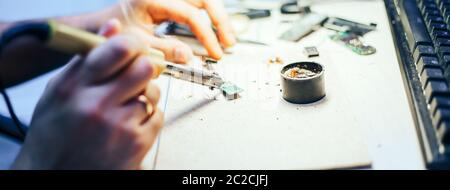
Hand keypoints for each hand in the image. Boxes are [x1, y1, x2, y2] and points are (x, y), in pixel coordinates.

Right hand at [12, 20, 162, 169]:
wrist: (53, 177)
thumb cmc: (54, 136)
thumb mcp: (59, 92)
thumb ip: (86, 59)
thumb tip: (113, 29)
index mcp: (74, 88)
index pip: (117, 50)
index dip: (134, 44)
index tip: (136, 47)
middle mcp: (96, 105)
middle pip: (144, 68)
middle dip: (144, 68)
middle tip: (137, 75)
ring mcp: (118, 126)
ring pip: (153, 93)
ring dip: (145, 96)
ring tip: (126, 107)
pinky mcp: (136, 144)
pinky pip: (158, 116)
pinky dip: (148, 117)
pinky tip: (130, 125)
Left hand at [119, 0, 235, 59]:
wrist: (101, 27)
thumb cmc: (114, 33)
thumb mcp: (138, 45)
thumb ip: (164, 51)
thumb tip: (188, 56)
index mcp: (154, 0)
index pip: (191, 15)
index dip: (207, 35)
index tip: (214, 52)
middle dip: (220, 20)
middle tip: (229, 42)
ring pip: (202, 0)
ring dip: (217, 18)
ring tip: (227, 38)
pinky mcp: (169, 3)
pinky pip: (195, 6)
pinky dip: (207, 18)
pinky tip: (214, 31)